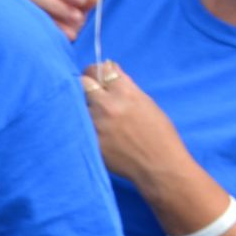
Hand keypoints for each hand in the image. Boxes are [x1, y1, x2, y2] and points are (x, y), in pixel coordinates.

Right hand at [23, 0, 98, 37]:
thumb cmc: (63, 20)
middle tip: (78, 18)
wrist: (45, 41)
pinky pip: (25, 28)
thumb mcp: (76, 10)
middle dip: (57, 5)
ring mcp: (17, 11)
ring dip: (52, 21)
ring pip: (28, 10)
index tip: (82, 0)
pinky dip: (42, 34)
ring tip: (73, 34)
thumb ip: (85, 2)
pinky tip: (57, 40)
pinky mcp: (15, 27)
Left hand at [79, 63, 186, 185]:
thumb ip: (126, 86)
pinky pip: (77, 123)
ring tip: (93, 114)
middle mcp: (107, 105)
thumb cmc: (160, 135)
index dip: (97, 71)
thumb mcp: (147, 104)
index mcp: (125, 93)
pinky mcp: (89, 140)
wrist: (160, 166)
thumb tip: (109, 69)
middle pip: (81, 82)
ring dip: (82, 105)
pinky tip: (90, 128)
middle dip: (85, 84)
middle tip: (88, 91)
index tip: (96, 75)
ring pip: (75, 103)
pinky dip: (81, 123)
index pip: (100, 69)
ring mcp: (95, 123)